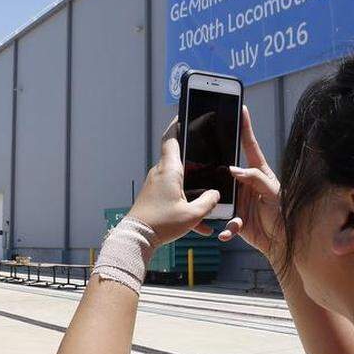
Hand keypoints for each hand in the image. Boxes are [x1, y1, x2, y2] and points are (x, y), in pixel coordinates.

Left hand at [126, 120, 219, 247]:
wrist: (137, 239)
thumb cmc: (161, 224)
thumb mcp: (192, 215)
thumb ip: (208, 202)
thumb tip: (216, 194)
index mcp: (169, 170)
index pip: (171, 138)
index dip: (178, 124)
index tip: (185, 115)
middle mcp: (160, 173)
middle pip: (178, 158)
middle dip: (194, 160)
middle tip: (209, 157)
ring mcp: (155, 185)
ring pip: (179, 181)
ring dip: (192, 191)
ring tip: (209, 204)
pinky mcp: (153, 197)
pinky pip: (173, 196)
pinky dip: (185, 206)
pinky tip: (200, 226)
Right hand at [218, 106, 284, 268]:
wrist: (284, 244)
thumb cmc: (286, 216)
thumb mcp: (275, 194)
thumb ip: (256, 179)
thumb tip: (233, 170)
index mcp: (259, 173)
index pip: (250, 147)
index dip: (245, 128)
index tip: (241, 109)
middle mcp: (246, 185)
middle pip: (227, 169)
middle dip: (216, 166)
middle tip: (205, 158)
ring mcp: (239, 201)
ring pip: (221, 196)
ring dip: (219, 204)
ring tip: (221, 209)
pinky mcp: (236, 219)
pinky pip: (225, 222)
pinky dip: (225, 229)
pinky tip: (226, 234)